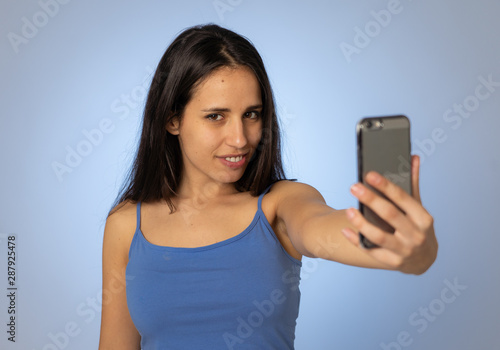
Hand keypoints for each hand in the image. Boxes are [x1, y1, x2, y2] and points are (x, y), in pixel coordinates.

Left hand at [342, 155, 437, 274]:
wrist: (424, 259)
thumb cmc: (418, 227)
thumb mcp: (418, 207)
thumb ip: (413, 184)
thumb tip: (413, 157)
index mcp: (423, 218)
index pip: (403, 198)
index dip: (385, 186)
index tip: (369, 175)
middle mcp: (416, 235)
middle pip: (390, 215)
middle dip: (371, 200)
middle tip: (354, 186)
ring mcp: (404, 250)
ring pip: (379, 236)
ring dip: (362, 223)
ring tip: (348, 210)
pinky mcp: (392, 262)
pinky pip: (371, 251)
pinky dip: (357, 241)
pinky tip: (345, 230)